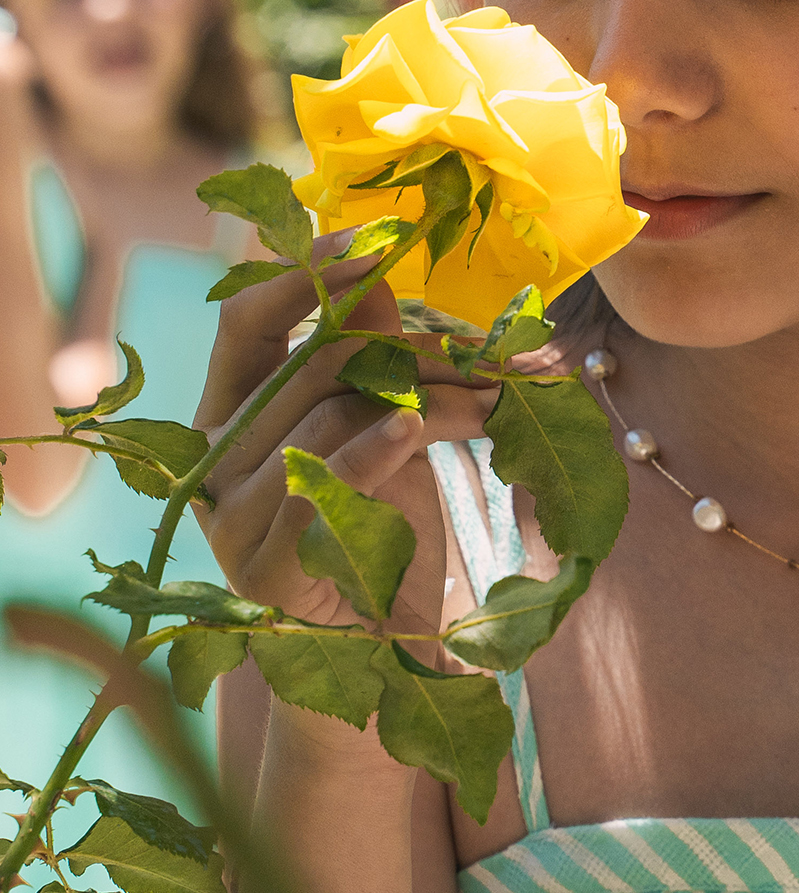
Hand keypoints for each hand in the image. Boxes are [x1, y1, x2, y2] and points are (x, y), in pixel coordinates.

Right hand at [193, 241, 496, 643]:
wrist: (387, 649)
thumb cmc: (381, 533)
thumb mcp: (383, 431)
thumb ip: (373, 360)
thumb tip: (380, 276)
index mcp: (229, 413)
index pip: (244, 323)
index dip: (301, 276)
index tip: (372, 244)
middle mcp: (214, 460)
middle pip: (309, 368)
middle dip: (406, 349)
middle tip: (483, 352)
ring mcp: (230, 518)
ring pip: (325, 421)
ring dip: (422, 402)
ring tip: (489, 400)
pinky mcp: (262, 570)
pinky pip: (315, 491)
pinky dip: (367, 456)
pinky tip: (410, 432)